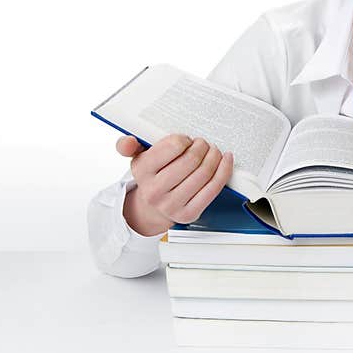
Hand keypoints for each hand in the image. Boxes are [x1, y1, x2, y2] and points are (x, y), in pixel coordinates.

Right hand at [117, 134, 233, 235]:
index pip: (173, 146)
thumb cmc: (152, 176)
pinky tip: (225, 160)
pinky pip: (213, 188)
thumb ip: (128, 145)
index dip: (185, 139)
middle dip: (202, 147)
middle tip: (203, 144)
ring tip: (213, 150)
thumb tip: (127, 141)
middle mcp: (155, 190)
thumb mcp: (137, 157)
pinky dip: (224, 170)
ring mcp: (172, 205)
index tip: (187, 140)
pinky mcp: (189, 213)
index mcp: (142, 171)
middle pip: (191, 160)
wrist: (153, 207)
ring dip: (214, 156)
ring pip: (204, 174)